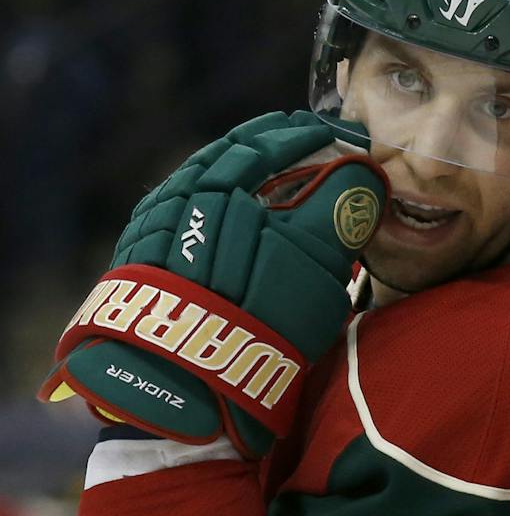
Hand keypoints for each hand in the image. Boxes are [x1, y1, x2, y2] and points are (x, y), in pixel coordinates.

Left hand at [40, 111, 388, 457]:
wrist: (175, 383)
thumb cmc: (255, 317)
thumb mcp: (314, 261)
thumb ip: (342, 208)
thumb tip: (363, 173)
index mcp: (219, 184)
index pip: (272, 142)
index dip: (311, 136)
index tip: (341, 133)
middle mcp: (179, 195)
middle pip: (230, 156)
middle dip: (273, 147)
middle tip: (308, 141)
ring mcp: (154, 228)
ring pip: (203, 185)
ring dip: (243, 176)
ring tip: (274, 179)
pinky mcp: (141, 261)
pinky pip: (185, 215)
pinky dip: (216, 207)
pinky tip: (233, 220)